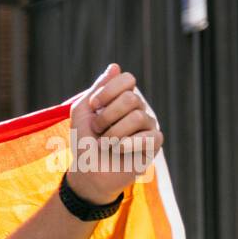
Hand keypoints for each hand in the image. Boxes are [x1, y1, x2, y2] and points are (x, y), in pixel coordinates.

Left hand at [68, 64, 163, 202]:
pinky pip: (148, 136)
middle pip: (130, 98)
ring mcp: (148, 125)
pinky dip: (127, 144)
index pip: (128, 79)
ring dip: (113, 133)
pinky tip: (120, 150)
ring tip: (107, 143)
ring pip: (138, 117)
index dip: (108, 91)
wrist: (88, 172)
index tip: (93, 106)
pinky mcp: (154, 143)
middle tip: (98, 130)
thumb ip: (96, 90)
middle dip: (106, 117)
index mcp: (122, 99)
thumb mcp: (82, 113)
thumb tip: (115, 66)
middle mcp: (138, 108)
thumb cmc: (84, 142)